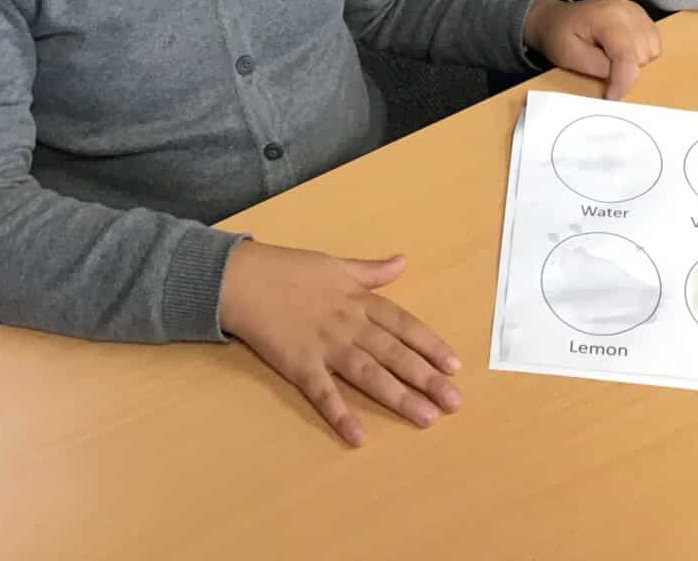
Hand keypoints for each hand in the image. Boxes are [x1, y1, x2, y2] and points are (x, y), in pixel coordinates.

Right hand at [218, 241, 461, 447]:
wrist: (243, 278)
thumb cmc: (289, 270)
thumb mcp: (336, 264)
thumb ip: (372, 270)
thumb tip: (402, 261)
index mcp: (359, 301)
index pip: (404, 325)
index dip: (431, 345)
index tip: (455, 366)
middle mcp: (349, 324)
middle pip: (395, 353)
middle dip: (426, 378)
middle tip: (454, 402)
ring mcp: (325, 346)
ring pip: (369, 374)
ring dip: (399, 396)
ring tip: (426, 418)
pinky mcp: (299, 365)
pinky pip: (323, 393)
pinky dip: (341, 414)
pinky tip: (359, 436)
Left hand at [523, 0, 661, 99]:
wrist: (556, 18)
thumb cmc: (558, 36)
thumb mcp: (568, 55)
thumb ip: (597, 67)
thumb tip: (619, 78)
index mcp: (607, 17)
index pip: (626, 55)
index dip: (623, 81)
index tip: (611, 97)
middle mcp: (627, 11)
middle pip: (643, 55)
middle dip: (625, 69)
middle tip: (601, 64)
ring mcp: (637, 11)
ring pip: (652, 50)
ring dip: (635, 62)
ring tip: (610, 57)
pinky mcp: (642, 16)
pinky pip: (654, 43)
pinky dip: (640, 53)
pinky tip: (620, 50)